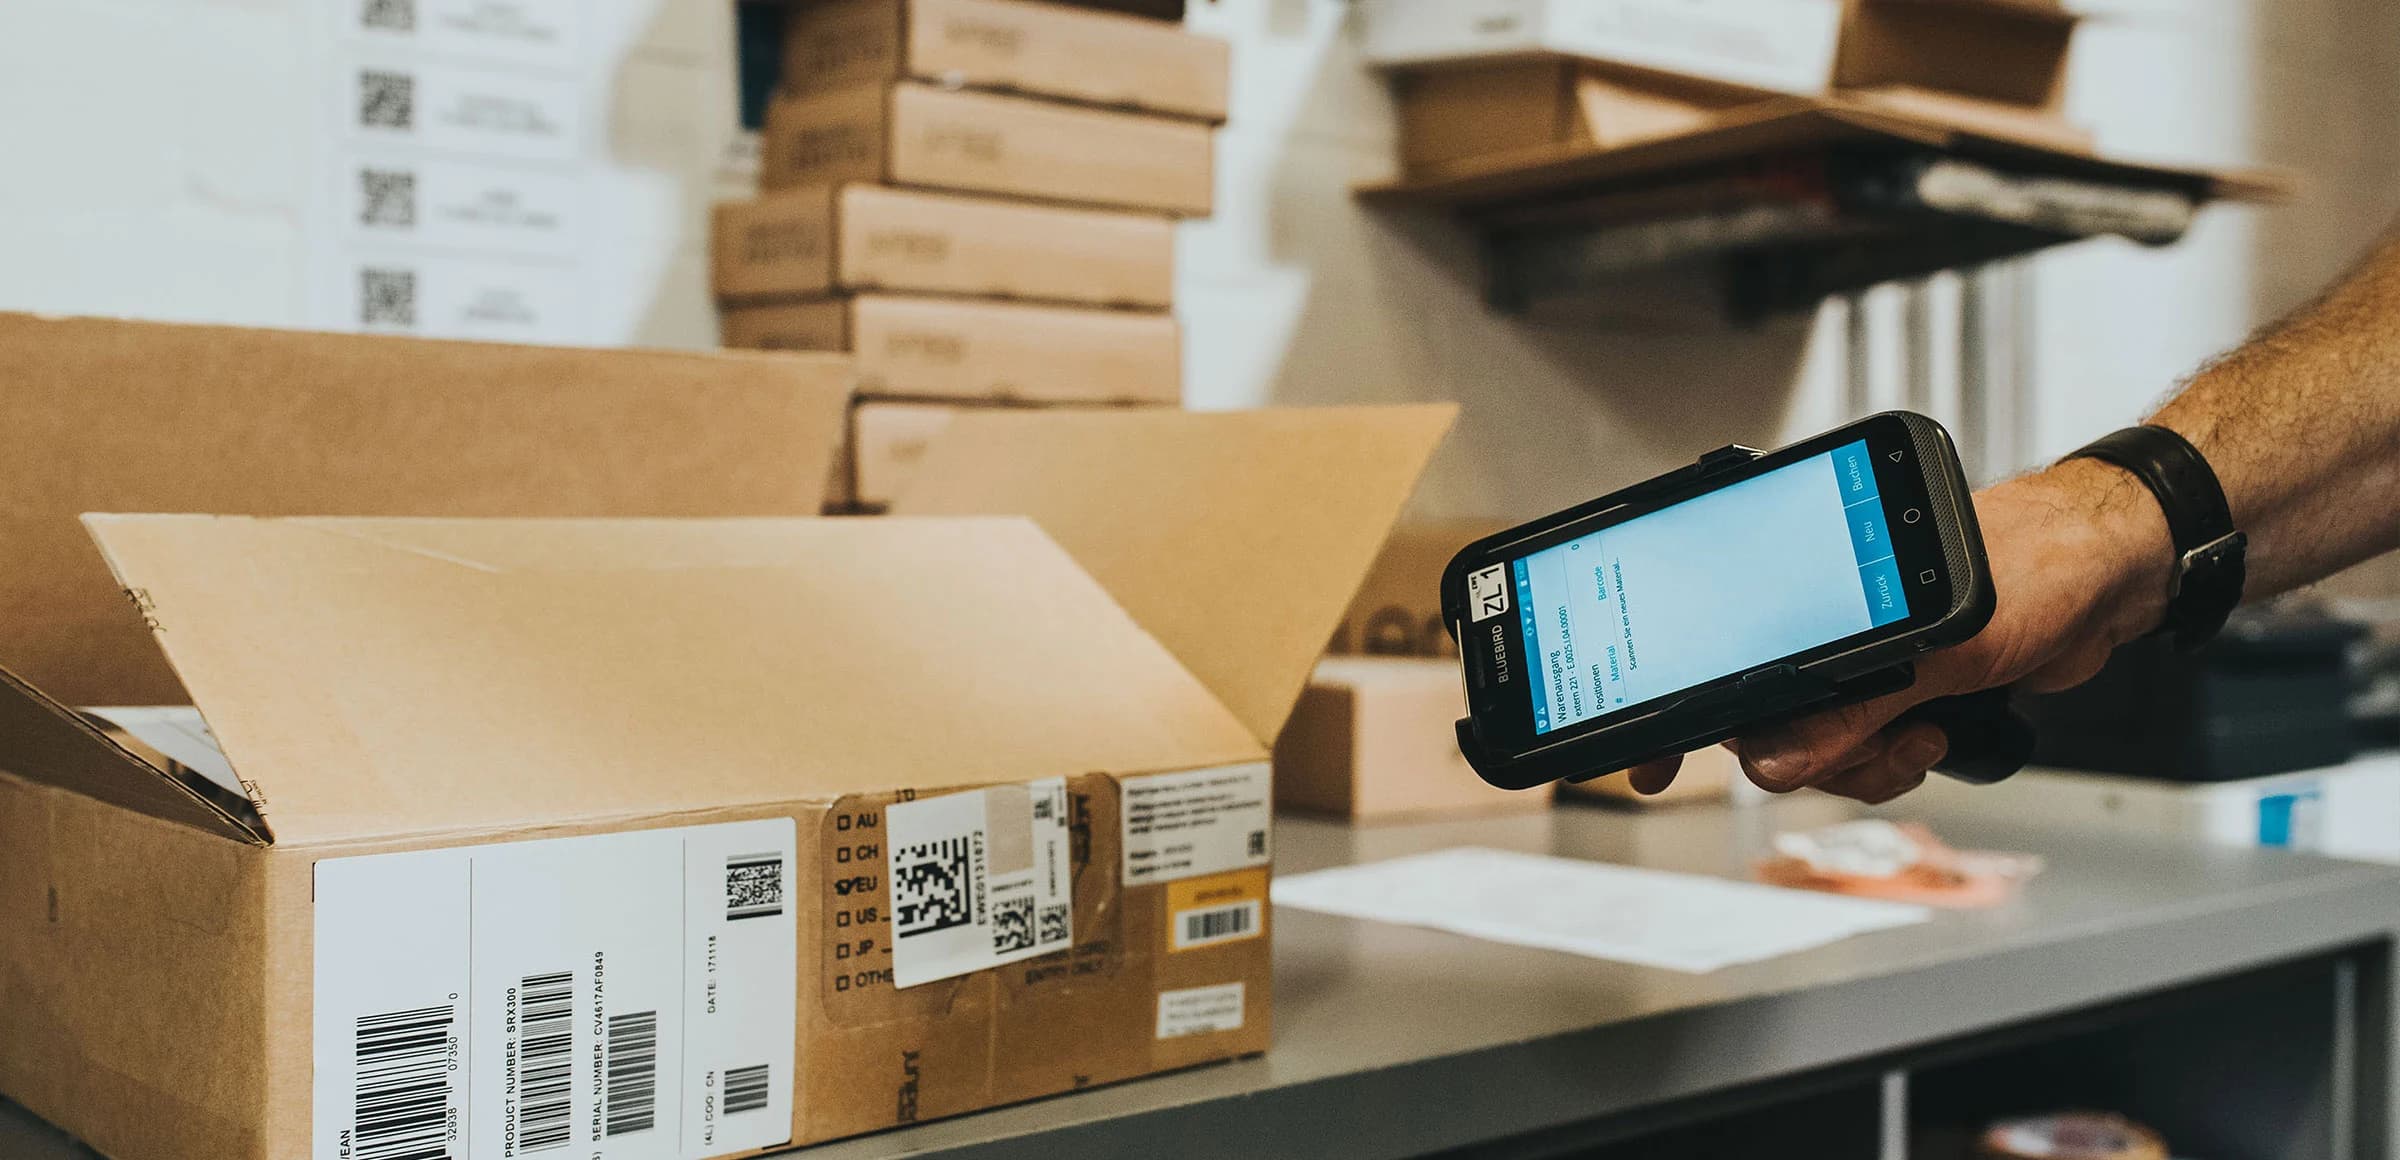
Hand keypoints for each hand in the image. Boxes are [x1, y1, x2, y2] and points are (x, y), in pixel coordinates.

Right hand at [1626, 458, 2175, 803]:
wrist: (2108, 580)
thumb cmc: (2032, 564)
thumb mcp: (1940, 644)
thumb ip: (1855, 705)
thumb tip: (1778, 758)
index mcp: (1806, 581)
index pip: (1717, 649)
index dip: (1678, 707)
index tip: (1655, 756)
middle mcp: (1819, 624)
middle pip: (1759, 719)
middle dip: (1807, 752)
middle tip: (1862, 748)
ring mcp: (1855, 664)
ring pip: (1810, 748)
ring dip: (1861, 763)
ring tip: (1916, 734)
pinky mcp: (1893, 695)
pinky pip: (1858, 753)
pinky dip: (1889, 762)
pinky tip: (1932, 734)